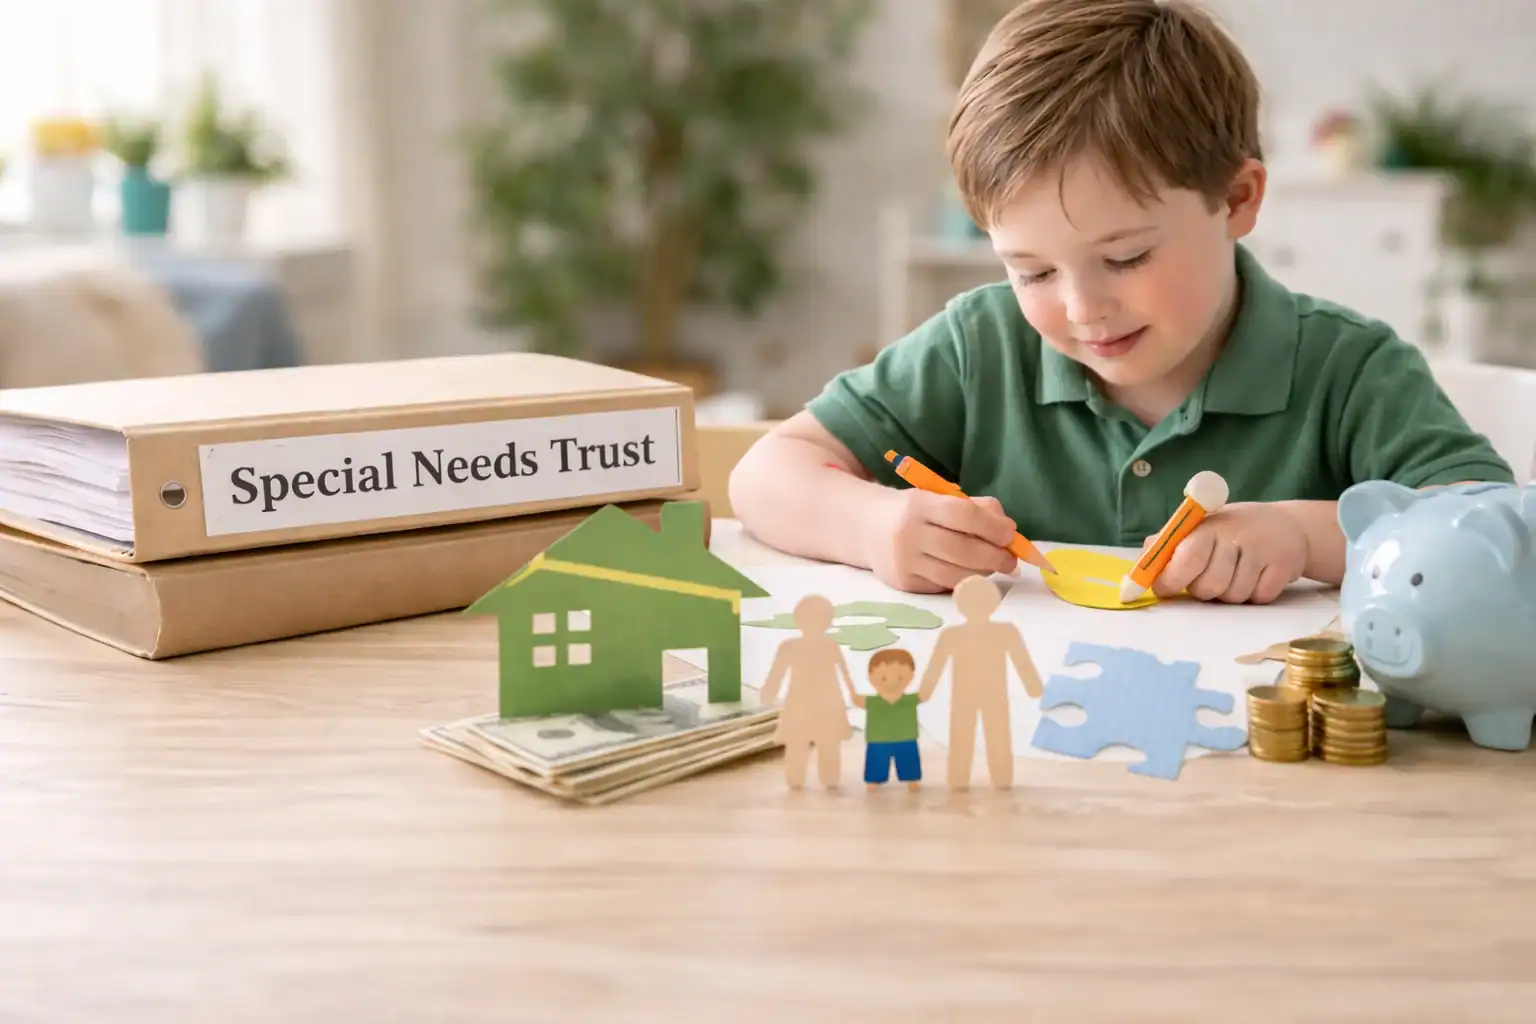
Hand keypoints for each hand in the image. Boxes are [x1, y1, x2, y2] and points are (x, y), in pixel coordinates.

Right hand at [863, 489, 1018, 592]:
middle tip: (1011, 560)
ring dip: (984, 573)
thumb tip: (1008, 531)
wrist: (867, 527)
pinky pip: (944, 587)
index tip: (1011, 533)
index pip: (963, 515)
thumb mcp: (938, 497)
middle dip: (995, 557)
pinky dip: (964, 582)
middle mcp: (908, 534)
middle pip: (962, 550)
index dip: (992, 526)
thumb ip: (975, 508)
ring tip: (993, 567)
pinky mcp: (905, 583)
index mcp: (919, 504)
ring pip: (956, 575)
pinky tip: (971, 574)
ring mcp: (905, 562)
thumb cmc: (914, 511)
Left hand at [1142, 502, 1308, 604]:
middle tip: (1210, 576)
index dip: (1171, 579)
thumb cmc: (1233, 531)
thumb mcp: (1200, 527)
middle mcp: (1235, 536)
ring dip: (1230, 593)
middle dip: (1203, 590)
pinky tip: (1258, 576)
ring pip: (1232, 596)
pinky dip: (1255, 594)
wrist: (1289, 526)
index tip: (1165, 588)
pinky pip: (1258, 598)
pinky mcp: (1284, 567)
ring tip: (1236, 573)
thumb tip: (1141, 563)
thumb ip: (1169, 544)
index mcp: (1208, 527)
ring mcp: (1262, 551)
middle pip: (1207, 586)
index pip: (1186, 558)